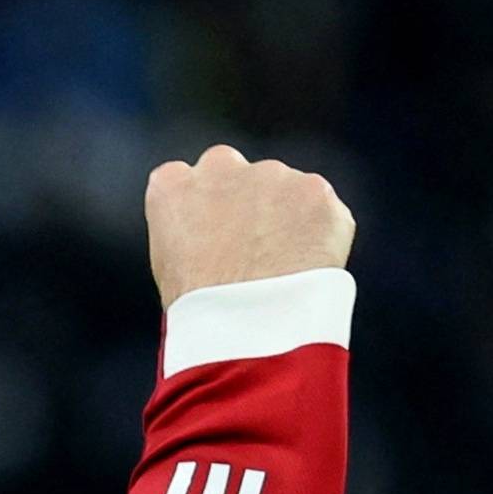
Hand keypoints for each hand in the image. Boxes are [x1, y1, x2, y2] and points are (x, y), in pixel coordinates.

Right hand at [146, 146, 354, 308]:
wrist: (247, 327)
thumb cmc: (201, 314)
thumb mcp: (169, 266)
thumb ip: (189, 231)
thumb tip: (215, 237)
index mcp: (172, 185)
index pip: (190, 180)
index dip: (209, 212)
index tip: (217, 239)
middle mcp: (220, 166)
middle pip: (240, 176)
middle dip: (251, 205)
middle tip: (255, 254)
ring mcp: (271, 175)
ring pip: (286, 192)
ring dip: (288, 221)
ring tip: (283, 272)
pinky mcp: (315, 191)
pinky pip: (323, 212)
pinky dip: (321, 237)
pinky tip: (308, 271)